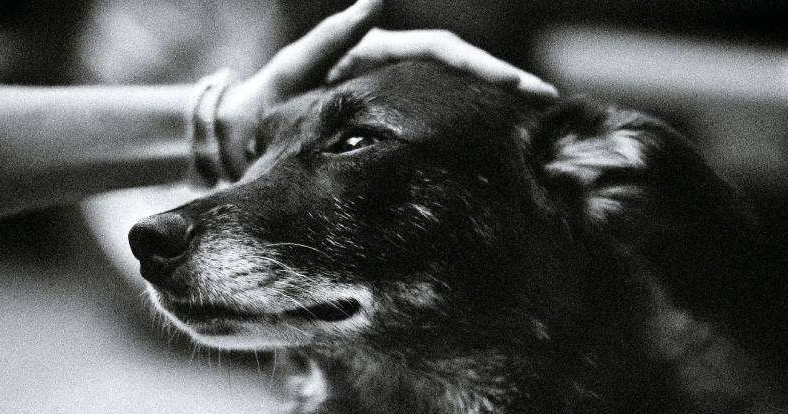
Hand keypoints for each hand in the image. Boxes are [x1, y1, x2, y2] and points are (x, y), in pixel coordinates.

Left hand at [207, 0, 557, 178]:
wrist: (241, 142)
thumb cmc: (263, 103)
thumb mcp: (293, 70)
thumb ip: (330, 39)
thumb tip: (374, 0)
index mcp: (373, 53)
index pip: (439, 51)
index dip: (481, 65)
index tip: (519, 85)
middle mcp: (388, 70)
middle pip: (458, 70)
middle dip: (503, 82)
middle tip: (546, 102)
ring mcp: (388, 99)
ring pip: (450, 96)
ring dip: (491, 104)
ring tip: (534, 124)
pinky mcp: (383, 126)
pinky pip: (430, 124)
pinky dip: (462, 128)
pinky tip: (490, 145)